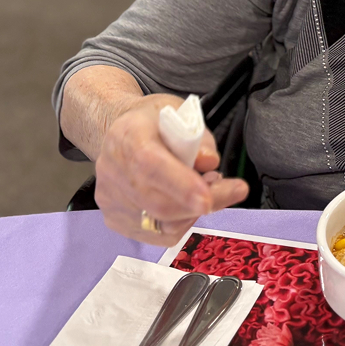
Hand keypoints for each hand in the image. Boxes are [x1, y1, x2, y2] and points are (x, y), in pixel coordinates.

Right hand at [94, 93, 248, 243]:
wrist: (118, 134)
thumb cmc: (152, 122)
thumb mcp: (179, 112)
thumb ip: (197, 135)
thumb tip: (209, 161)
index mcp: (128, 137)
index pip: (150, 165)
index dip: (180, 185)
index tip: (208, 198)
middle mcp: (114, 171)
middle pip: (158, 202)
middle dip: (204, 202)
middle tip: (233, 189)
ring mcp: (111, 199)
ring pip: (160, 223)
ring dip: (194, 211)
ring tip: (208, 190)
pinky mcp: (115, 219)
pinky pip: (156, 234)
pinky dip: (181, 222)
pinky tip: (188, 204)